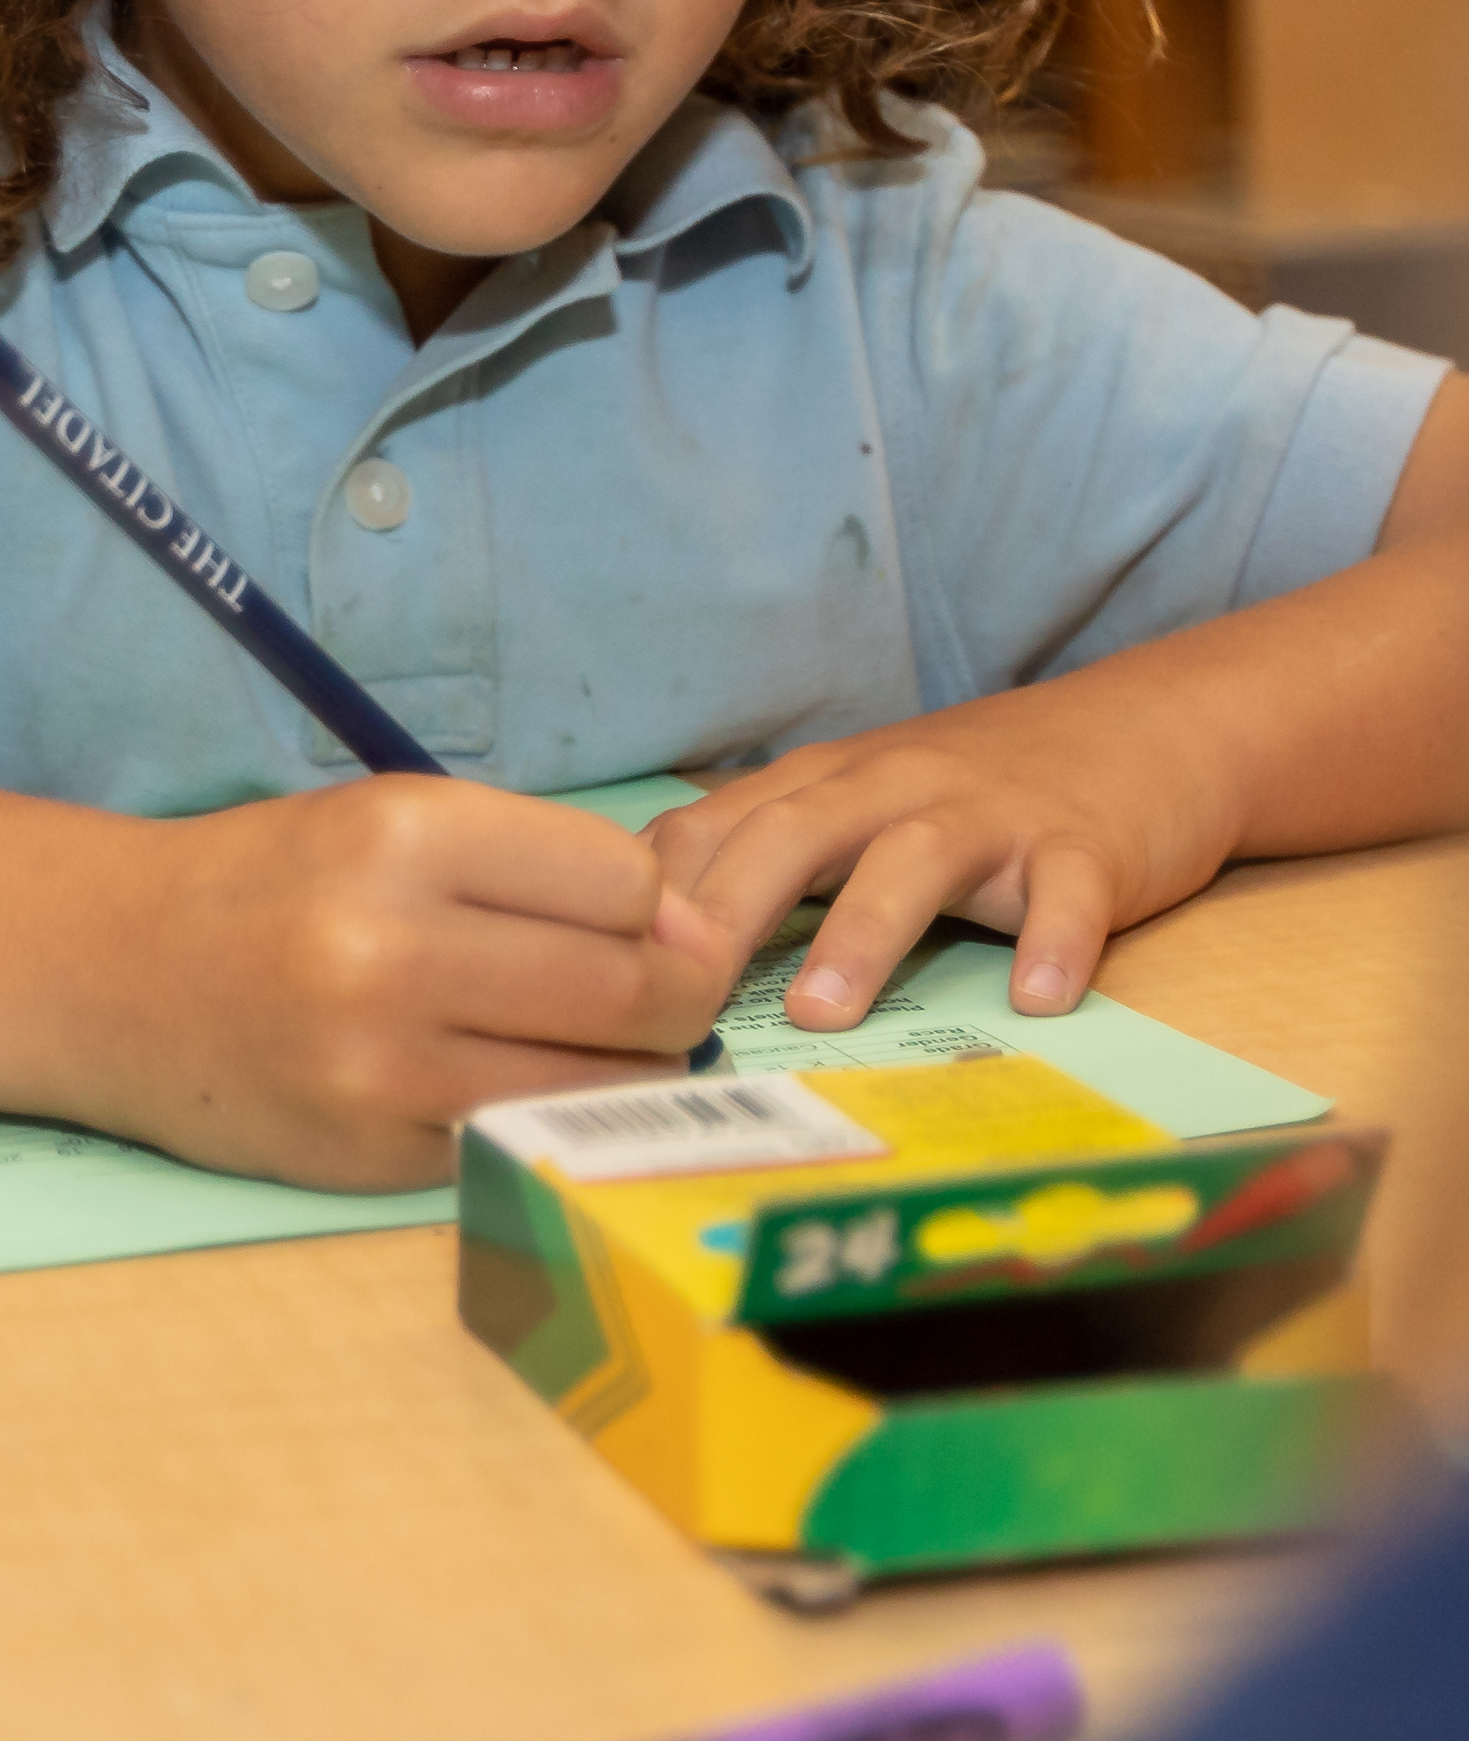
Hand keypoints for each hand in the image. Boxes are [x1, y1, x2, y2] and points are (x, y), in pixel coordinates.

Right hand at [80, 778, 731, 1190]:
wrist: (113, 973)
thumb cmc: (277, 881)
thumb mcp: (392, 819)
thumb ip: (537, 863)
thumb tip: (690, 932)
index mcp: (404, 837)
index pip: (624, 882)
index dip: (653, 901)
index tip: (634, 913)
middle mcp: (392, 950)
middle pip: (633, 987)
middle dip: (679, 991)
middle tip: (666, 988)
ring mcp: (381, 1070)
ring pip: (599, 1080)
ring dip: (632, 1066)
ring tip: (598, 1036)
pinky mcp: (371, 1161)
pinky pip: (522, 1138)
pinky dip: (547, 1114)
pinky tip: (513, 1078)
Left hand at [646, 671, 1248, 1034]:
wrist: (1144, 727)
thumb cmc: (976, 792)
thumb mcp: (858, 807)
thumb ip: (767, 862)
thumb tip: (647, 957)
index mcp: (824, 786)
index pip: (714, 830)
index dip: (652, 899)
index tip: (597, 976)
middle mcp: (894, 787)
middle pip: (794, 835)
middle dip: (728, 912)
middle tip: (677, 998)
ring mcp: (991, 814)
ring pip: (915, 859)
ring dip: (864, 932)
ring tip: (824, 1013)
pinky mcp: (1086, 844)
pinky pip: (1069, 891)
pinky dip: (1055, 942)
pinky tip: (1040, 998)